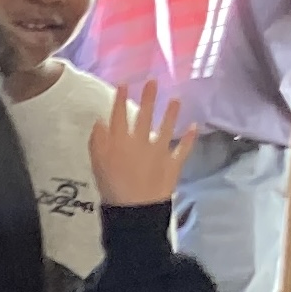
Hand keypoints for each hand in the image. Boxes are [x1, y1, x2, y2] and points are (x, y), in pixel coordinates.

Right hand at [88, 81, 195, 210]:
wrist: (134, 210)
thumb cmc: (112, 189)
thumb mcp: (97, 165)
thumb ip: (97, 142)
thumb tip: (99, 122)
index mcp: (119, 142)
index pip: (119, 115)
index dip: (120, 98)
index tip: (124, 83)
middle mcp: (140, 142)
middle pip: (144, 116)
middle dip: (148, 97)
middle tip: (152, 81)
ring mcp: (159, 152)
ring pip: (165, 128)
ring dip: (171, 113)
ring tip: (175, 99)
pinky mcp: (172, 164)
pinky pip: (182, 149)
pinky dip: (189, 139)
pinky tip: (193, 127)